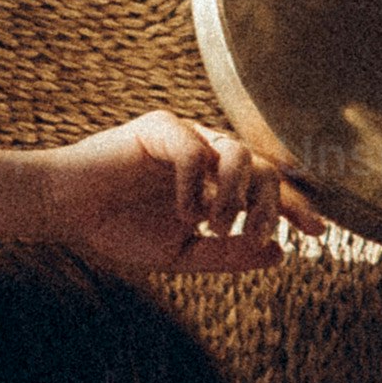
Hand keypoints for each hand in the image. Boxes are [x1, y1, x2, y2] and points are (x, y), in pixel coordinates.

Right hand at [32, 111, 329, 273]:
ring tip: (215, 226)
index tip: (317, 233)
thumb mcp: (180, 254)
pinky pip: (195, 151)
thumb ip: (226, 254)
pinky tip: (183, 213)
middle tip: (258, 235)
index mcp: (214, 181)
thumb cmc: (116, 228)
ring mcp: (185, 136)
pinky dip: (196, 187)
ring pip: (239, 153)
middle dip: (272, 205)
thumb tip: (278, 254)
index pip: (269, 186)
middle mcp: (206, 153)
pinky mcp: (158, 127)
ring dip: (236, 195)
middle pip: (265, 168)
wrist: (64, 210)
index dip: (296, 207)